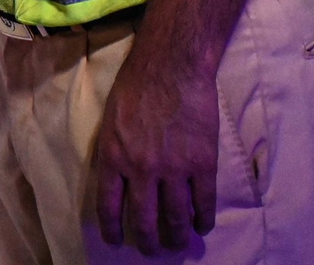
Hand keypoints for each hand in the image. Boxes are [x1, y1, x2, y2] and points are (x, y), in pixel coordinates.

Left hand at [92, 50, 219, 253]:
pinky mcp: (202, 165)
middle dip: (147, 242)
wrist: (172, 66)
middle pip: (144, 220)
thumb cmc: (136, 85)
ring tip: (178, 244)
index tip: (117, 242)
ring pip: (176, 218)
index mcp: (114, 157)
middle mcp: (141, 170)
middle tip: (152, 249)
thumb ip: (113, 152)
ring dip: (177, 237)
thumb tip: (117, 181)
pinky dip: (203, 220)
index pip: (109, 206)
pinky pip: (204, 203)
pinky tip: (202, 226)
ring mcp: (174, 169)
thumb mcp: (111, 119)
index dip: (113, 230)